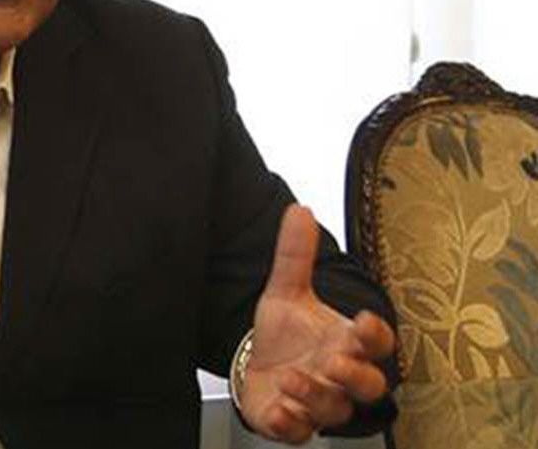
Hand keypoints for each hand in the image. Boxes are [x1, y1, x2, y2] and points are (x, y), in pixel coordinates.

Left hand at [239, 205, 395, 443]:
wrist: (259, 365)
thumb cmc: (287, 333)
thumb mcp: (287, 290)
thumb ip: (295, 254)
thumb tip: (299, 210)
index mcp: (346, 342)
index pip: (377, 341)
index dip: (374, 334)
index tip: (362, 319)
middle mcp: (340, 376)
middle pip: (369, 385)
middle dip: (355, 376)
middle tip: (334, 361)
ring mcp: (319, 402)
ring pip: (334, 409)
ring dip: (315, 395)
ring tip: (292, 378)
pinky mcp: (293, 423)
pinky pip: (299, 432)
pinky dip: (290, 423)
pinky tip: (278, 410)